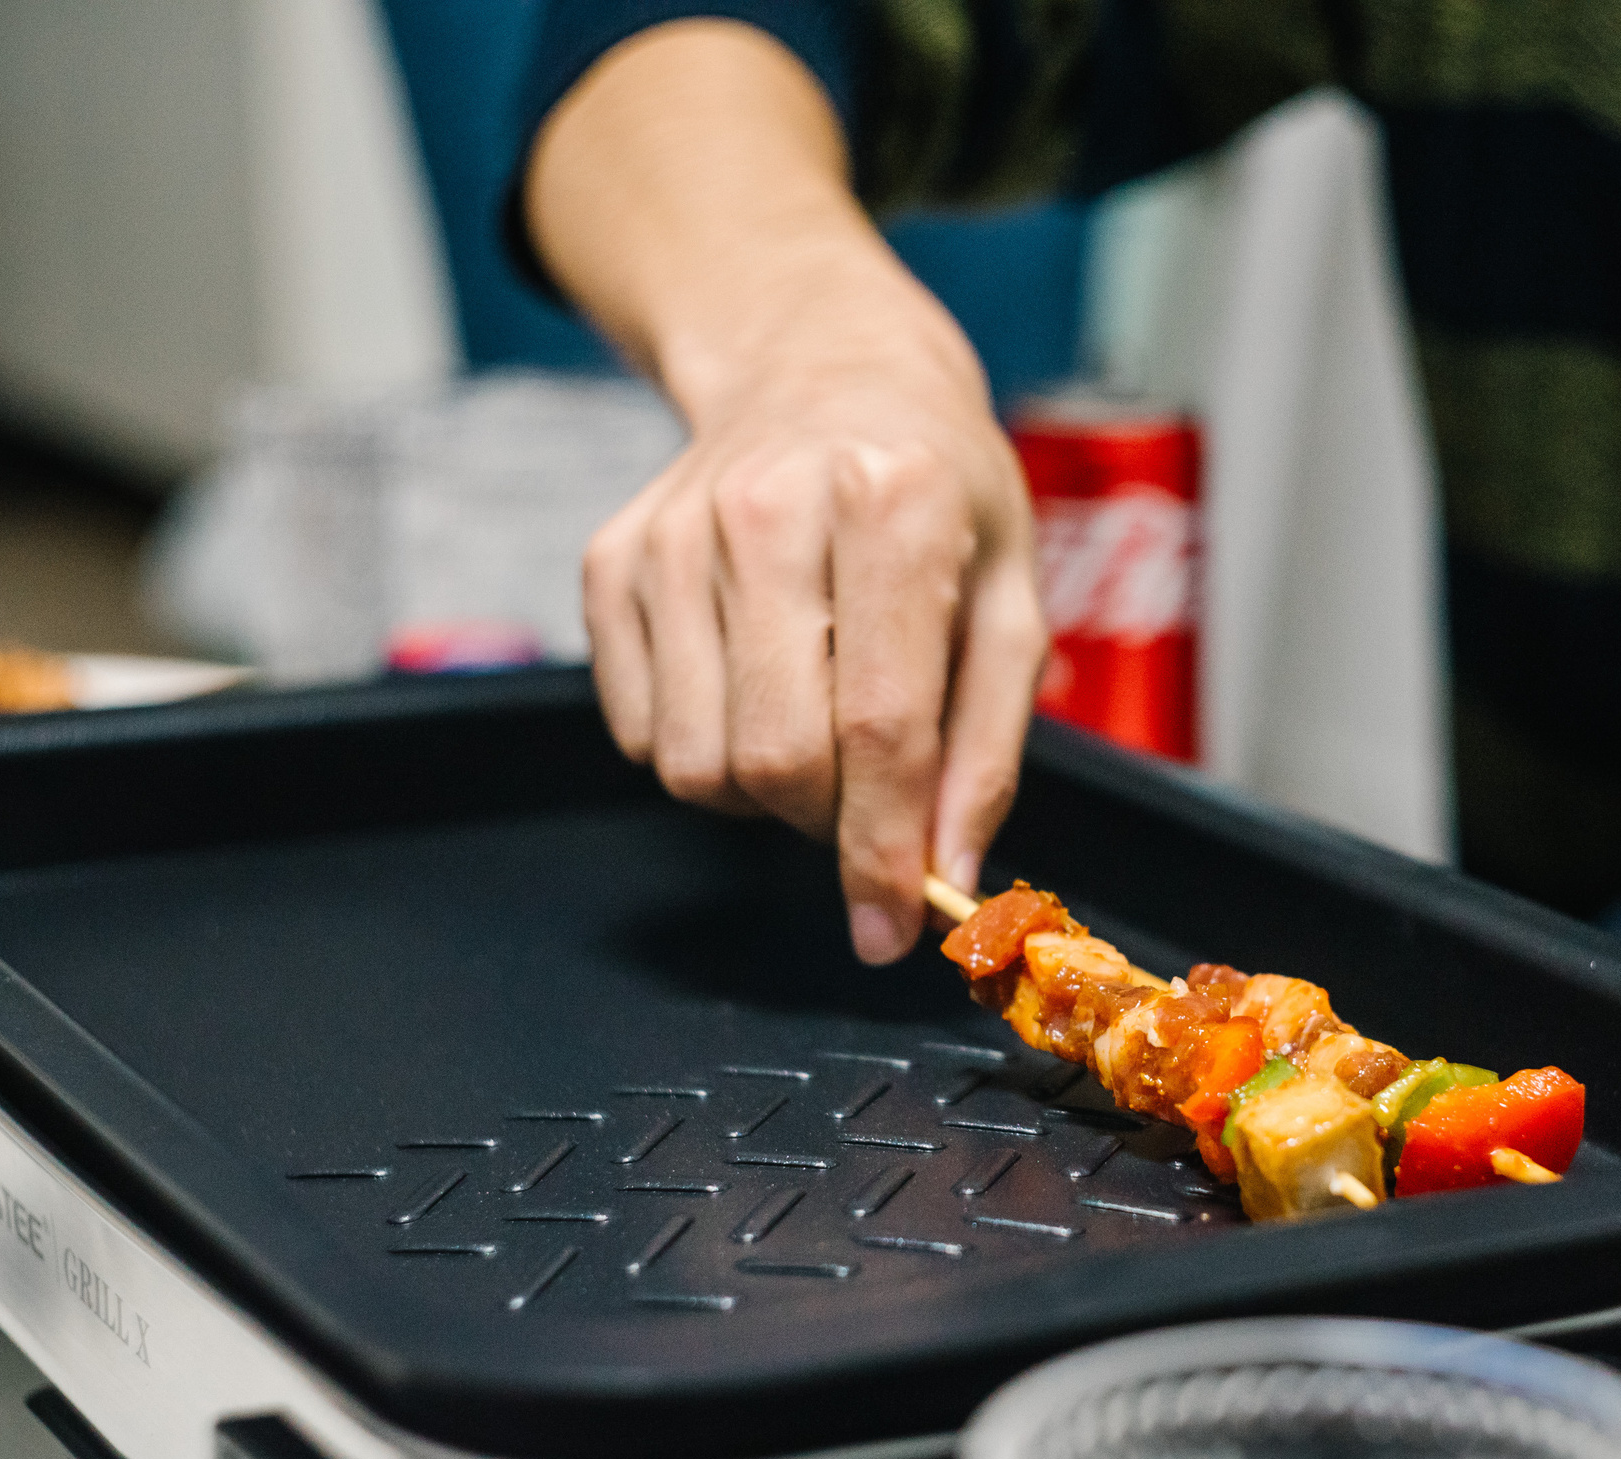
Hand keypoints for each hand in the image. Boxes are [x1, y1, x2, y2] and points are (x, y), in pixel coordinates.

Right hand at [582, 261, 1044, 963]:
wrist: (820, 368)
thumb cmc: (936, 489)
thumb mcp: (1010, 594)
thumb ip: (989, 743)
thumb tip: (951, 873)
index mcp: (893, 505)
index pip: (879, 727)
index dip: (884, 851)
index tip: (891, 929)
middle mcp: (769, 511)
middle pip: (777, 760)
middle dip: (828, 824)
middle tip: (868, 801)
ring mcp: (673, 535)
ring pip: (695, 763)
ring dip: (762, 794)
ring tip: (814, 724)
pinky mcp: (610, 562)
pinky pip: (639, 734)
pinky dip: (701, 749)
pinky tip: (752, 686)